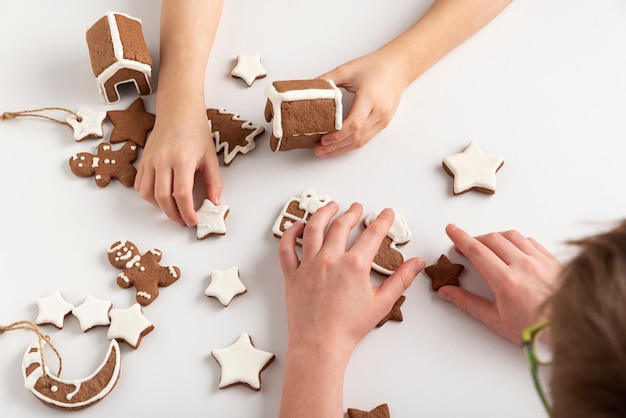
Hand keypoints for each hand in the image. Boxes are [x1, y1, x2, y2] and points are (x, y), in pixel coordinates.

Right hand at [134, 107, 222, 226]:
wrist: (178, 111)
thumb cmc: (196, 132)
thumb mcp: (210, 157)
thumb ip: (214, 182)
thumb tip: (214, 203)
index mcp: (182, 159)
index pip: (182, 194)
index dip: (187, 212)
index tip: (193, 221)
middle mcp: (163, 160)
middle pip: (163, 197)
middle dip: (174, 215)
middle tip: (184, 221)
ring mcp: (150, 160)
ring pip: (148, 193)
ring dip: (160, 207)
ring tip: (173, 210)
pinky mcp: (143, 160)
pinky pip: (140, 184)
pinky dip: (148, 196)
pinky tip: (161, 197)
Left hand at [279, 201, 423, 356]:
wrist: (320, 345)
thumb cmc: (349, 327)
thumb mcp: (382, 303)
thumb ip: (401, 279)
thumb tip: (417, 263)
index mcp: (354, 265)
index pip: (372, 234)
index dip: (382, 220)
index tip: (386, 213)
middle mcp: (330, 259)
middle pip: (342, 225)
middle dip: (352, 212)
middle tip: (357, 207)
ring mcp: (308, 265)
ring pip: (314, 228)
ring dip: (323, 213)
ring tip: (330, 206)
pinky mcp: (292, 274)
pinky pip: (287, 248)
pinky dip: (290, 233)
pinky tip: (298, 226)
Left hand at [315, 49, 408, 157]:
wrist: (397, 67)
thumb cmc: (375, 66)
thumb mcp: (348, 69)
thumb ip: (328, 80)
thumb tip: (310, 90)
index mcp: (370, 98)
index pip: (354, 124)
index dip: (338, 135)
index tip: (323, 139)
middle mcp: (379, 111)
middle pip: (357, 137)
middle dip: (336, 146)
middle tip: (319, 150)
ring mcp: (383, 119)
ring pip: (362, 141)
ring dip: (342, 149)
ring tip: (325, 151)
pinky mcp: (384, 123)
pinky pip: (367, 138)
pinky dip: (351, 143)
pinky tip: (340, 145)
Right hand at [439, 224, 561, 343]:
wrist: (570, 330)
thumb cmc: (534, 330)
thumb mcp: (495, 319)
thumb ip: (467, 302)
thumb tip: (446, 292)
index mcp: (506, 281)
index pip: (477, 250)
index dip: (460, 238)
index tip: (451, 230)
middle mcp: (523, 265)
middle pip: (491, 239)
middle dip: (474, 239)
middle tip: (465, 246)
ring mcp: (539, 260)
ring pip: (511, 235)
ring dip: (494, 237)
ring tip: (487, 247)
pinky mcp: (551, 260)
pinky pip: (530, 241)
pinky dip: (515, 240)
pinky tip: (511, 249)